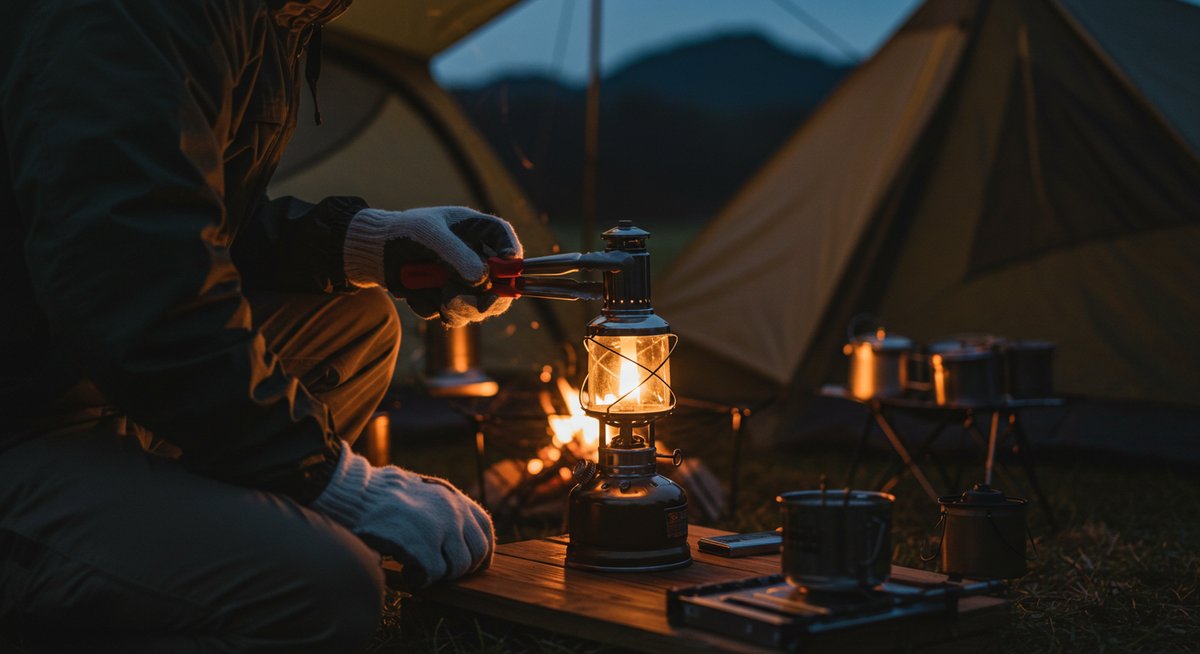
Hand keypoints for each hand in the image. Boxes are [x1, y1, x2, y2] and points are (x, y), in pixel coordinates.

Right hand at [312, 442, 493, 587]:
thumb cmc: (383, 495)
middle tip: (439, 570)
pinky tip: (407, 572)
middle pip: (477, 551)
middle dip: (461, 568)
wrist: (358, 494)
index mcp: (454, 498)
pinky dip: (422, 579)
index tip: (470, 564)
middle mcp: (454, 511)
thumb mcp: (424, 492)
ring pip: (459, 566)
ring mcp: (442, 528)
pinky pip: (436, 574)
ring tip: (420, 569)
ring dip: (442, 575)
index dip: (482, 551)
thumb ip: (444, 509)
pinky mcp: (424, 546)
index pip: (485, 528)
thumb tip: (459, 535)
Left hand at [342, 206, 522, 326]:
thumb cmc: (404, 232)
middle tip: (468, 299)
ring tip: (436, 294)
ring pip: (480, 307)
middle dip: (486, 297)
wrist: (375, 254)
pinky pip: (454, 315)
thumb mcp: (430, 235)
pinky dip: (434, 307)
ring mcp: (465, 281)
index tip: (508, 273)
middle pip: (503, 284)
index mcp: (478, 232)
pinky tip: (417, 293)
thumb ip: (458, 254)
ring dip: (457, 305)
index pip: (507, 243)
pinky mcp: (450, 299)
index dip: (512, 260)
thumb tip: (484, 278)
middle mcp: (477, 258)